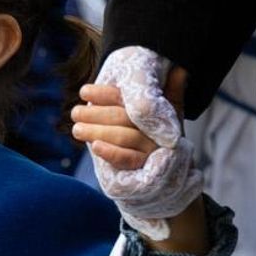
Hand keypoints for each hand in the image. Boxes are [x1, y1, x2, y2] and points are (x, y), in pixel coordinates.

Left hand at [79, 46, 204, 241]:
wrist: (171, 186)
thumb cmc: (162, 147)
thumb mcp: (168, 121)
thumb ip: (170, 96)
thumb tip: (180, 69)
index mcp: (161, 114)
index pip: (131, 100)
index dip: (106, 94)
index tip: (85, 91)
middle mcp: (159, 131)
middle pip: (124, 117)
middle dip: (96, 113)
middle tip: (75, 111)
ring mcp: (154, 151)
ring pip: (123, 136)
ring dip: (97, 130)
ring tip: (76, 128)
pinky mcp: (148, 171)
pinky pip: (128, 160)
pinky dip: (111, 152)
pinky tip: (95, 146)